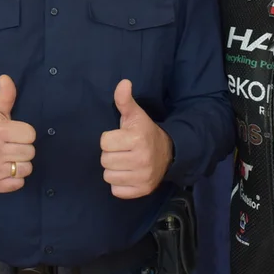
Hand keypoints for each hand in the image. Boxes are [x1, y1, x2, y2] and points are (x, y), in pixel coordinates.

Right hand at [0, 75, 35, 192]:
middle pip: (30, 152)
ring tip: (10, 158)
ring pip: (26, 168)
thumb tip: (5, 77)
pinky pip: (18, 183)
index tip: (15, 133)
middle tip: (12, 146)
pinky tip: (6, 170)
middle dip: (23, 149)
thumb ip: (5, 96)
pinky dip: (15, 179)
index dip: (25, 133)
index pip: (30, 134)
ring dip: (21, 164)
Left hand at [100, 80, 172, 198]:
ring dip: (114, 170)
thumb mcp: (135, 115)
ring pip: (108, 176)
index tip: (120, 138)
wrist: (169, 153)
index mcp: (137, 139)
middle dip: (111, 154)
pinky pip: (116, 191)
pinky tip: (128, 174)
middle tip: (123, 150)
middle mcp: (141, 159)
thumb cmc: (145, 132)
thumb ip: (125, 100)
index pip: (104, 142)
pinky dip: (120, 184)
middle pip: (105, 160)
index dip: (109, 139)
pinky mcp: (143, 190)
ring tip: (125, 162)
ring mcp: (143, 177)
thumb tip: (123, 82)